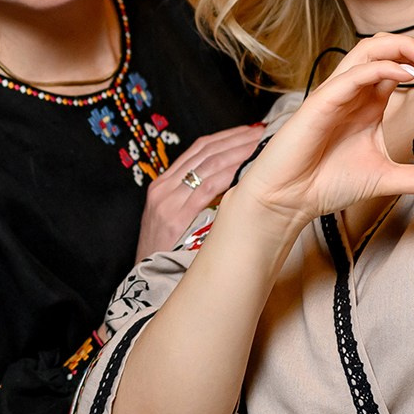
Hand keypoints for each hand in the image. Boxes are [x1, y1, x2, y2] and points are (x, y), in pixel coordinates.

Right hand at [138, 123, 266, 258]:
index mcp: (163, 185)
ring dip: (239, 152)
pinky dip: (230, 174)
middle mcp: (164, 188)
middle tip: (266, 132)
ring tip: (263, 145)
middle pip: (206, 151)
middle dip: (238, 139)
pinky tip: (249, 169)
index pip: (199, 149)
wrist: (147, 282)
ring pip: (209, 164)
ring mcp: (168, 200)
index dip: (228, 137)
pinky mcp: (176, 215)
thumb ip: (194, 201)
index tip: (251, 131)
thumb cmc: (168, 255)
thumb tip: (233, 186)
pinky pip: (208, 187)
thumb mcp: (174, 221)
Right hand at [230, 35, 413, 226]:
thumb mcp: (389, 178)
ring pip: (369, 50)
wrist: (290, 198)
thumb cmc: (328, 183)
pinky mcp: (322, 101)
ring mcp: (337, 92)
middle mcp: (354, 91)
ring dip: (401, 47)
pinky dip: (381, 67)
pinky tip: (406, 74)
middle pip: (386, 47)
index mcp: (368, 102)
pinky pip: (353, 73)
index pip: (400, 65)